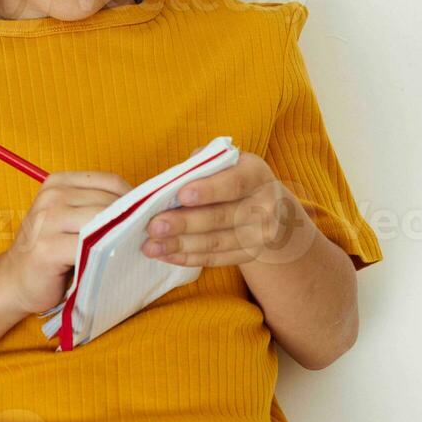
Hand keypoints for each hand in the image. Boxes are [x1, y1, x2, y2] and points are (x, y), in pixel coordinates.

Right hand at [0, 170, 131, 314]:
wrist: (14, 281)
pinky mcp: (48, 248)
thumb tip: (144, 207)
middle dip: (131, 220)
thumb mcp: (71, 219)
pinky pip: (89, 247)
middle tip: (144, 240)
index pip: (109, 181)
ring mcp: (47, 221)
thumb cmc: (50, 251)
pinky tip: (111, 263)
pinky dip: (106, 255)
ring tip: (130, 251)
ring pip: (102, 222)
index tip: (144, 219)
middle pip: (109, 202)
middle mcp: (51, 197)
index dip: (134, 200)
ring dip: (121, 238)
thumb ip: (97, 207)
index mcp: (57, 182)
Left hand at [143, 151, 317, 266]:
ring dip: (181, 246)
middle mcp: (266, 205)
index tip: (181, 195)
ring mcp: (262, 234)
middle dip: (185, 223)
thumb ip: (202, 165)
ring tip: (151, 246)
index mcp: (256, 174)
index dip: (209, 190)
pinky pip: (218, 258)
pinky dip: (189, 258)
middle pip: (223, 217)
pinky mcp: (251, 254)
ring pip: (217, 242)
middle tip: (154, 227)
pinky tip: (166, 255)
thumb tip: (172, 181)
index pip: (234, 183)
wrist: (270, 206)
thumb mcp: (224, 162)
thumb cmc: (232, 177)